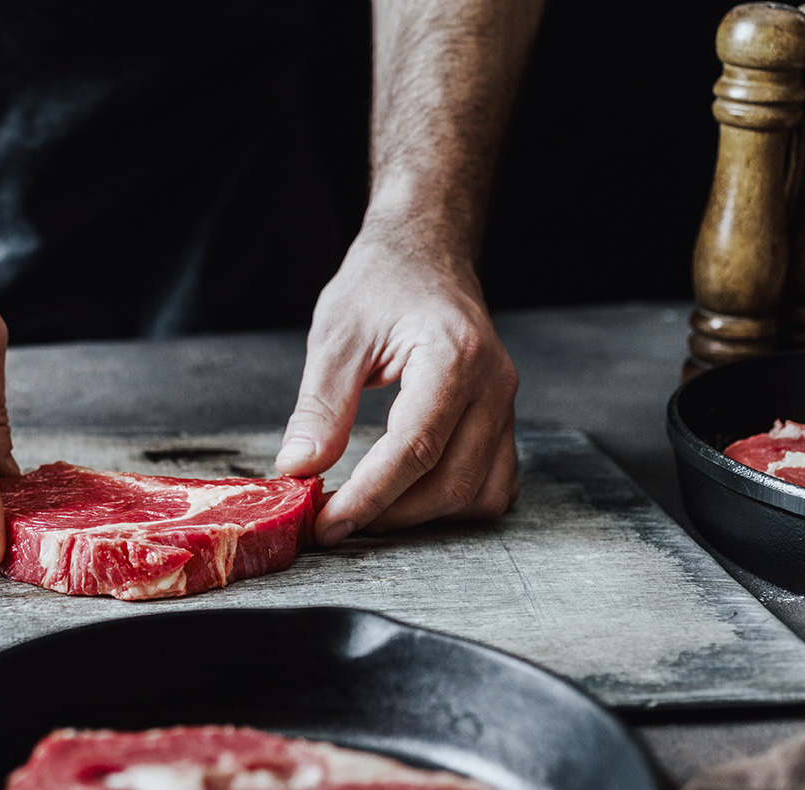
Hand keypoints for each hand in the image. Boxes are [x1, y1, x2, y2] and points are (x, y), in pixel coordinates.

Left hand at [276, 220, 517, 545]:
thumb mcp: (337, 335)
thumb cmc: (381, 283)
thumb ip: (320, 406)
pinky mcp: (503, 419)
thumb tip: (299, 468)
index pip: (415, 448)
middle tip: (334, 521)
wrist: (424, 254)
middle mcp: (493, 385)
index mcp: (454, 357)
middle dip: (390, 514)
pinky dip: (454, 504)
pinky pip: (494, 483)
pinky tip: (409, 498)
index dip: (369, 496)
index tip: (328, 524)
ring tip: (367, 512)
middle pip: (451, 481)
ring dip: (422, 517)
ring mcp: (506, 405)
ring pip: (479, 494)